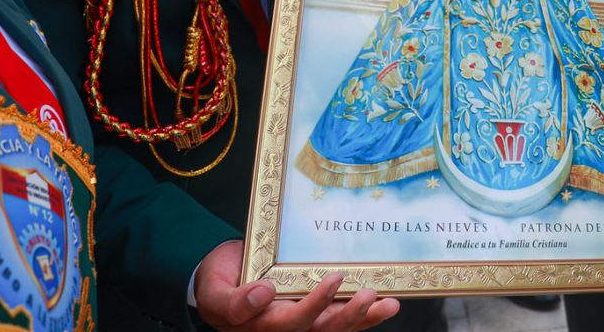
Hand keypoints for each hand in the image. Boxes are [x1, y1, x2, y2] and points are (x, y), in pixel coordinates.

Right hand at [194, 242, 398, 331]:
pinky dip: (364, 316)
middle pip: (322, 330)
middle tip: (369, 294)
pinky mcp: (314, 315)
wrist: (221, 277)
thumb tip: (264, 293)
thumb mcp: (215, 291)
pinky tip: (385, 306)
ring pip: (335, 328)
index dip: (314, 305)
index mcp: (262, 325)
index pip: (293, 322)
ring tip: (389, 304)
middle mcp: (285, 328)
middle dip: (348, 315)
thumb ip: (233, 301)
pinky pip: (340, 320)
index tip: (332, 279)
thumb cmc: (219, 282)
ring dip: (363, 317)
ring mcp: (302, 323)